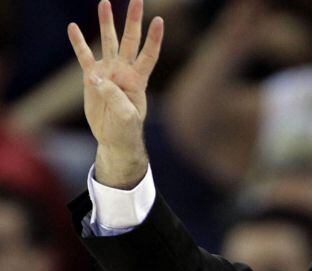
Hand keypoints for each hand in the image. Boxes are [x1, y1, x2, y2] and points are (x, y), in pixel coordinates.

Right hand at [67, 0, 163, 187]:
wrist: (114, 138)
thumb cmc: (127, 129)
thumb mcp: (126, 116)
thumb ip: (113, 96)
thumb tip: (96, 77)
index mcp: (138, 79)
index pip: (149, 53)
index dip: (154, 38)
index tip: (159, 20)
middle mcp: (125, 70)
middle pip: (129, 40)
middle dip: (133, 20)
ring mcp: (108, 71)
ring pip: (108, 42)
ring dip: (106, 23)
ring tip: (104, 2)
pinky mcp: (91, 78)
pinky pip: (84, 57)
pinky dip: (79, 43)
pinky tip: (73, 28)